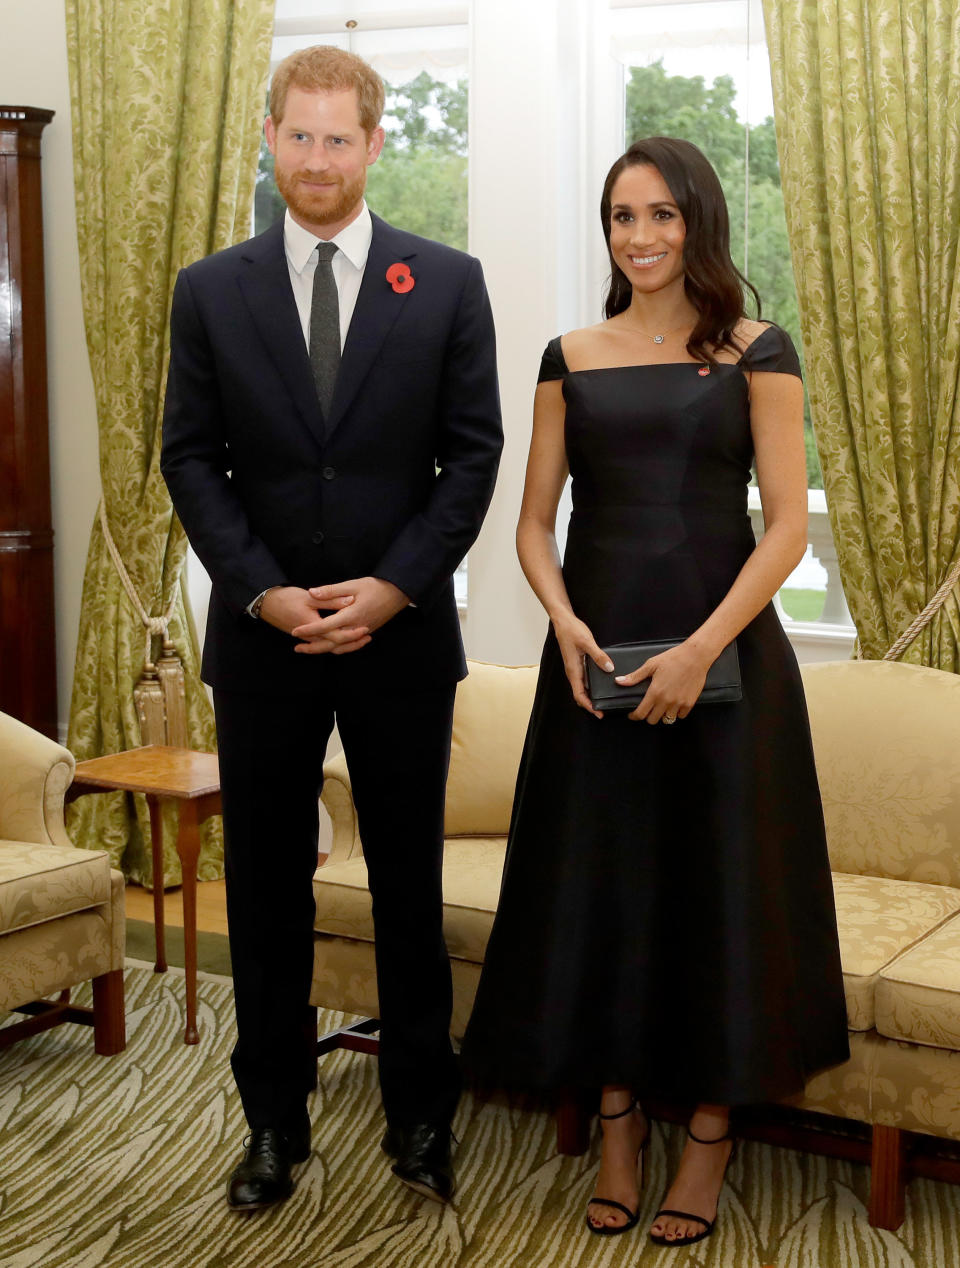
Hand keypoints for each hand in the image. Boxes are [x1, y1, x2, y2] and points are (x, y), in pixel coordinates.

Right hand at [258, 585, 371, 654]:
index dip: (352, 634)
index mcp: (313, 627)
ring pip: (329, 647)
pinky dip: (335, 643)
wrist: (266, 604)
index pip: (336, 636)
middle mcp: (310, 637)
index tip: (365, 628)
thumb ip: (330, 599)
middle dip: (353, 643)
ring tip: (361, 639)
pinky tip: (344, 638)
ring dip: (345, 645)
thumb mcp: (309, 597)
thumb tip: (350, 600)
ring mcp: (307, 638)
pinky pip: (323, 644)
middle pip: (335, 646)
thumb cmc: (286, 598)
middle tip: (368, 637)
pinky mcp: (306, 637)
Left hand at [292, 577, 410, 655]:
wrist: (398, 593)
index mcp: (351, 615)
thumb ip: (331, 591)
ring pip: (341, 646)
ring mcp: (363, 631)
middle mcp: (356, 627)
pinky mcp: (367, 632)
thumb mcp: (352, 584)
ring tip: (309, 649)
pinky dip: (338, 648)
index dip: (309, 629)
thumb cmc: (376, 586)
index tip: (295, 631)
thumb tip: (312, 592)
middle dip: (313, 647)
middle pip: (332, 643)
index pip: (325, 626)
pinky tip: (330, 646)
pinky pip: (350, 645)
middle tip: (297, 648)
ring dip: (324, 649)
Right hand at [551, 611, 612, 718]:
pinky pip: (584, 679)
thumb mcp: (587, 642)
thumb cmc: (571, 631)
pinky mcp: (578, 663)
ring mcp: (575, 668)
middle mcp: (573, 672)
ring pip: (582, 688)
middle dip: (590, 704)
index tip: (598, 713)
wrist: (563, 621)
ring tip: (603, 701)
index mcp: (573, 670)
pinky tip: (601, 684)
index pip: (579, 694)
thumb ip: (598, 656)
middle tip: (603, 711)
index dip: (588, 706)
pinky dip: (591, 686)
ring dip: (591, 696)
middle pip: (580, 694)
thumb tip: (609, 668)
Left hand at [616, 640, 715, 723]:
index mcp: (655, 692)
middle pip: (653, 720)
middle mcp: (666, 701)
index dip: (634, 716)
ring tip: (661, 707)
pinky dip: (676, 713)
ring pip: (667, 720)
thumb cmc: (673, 658)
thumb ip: (635, 676)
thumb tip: (619, 681)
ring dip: (662, 715)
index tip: (632, 714)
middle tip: (647, 709)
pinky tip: (674, 705)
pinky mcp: (690, 703)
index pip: (641, 713)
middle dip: (648, 716)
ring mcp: (679, 703)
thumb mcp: (651, 665)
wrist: (695, 656)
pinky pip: (681, 716)